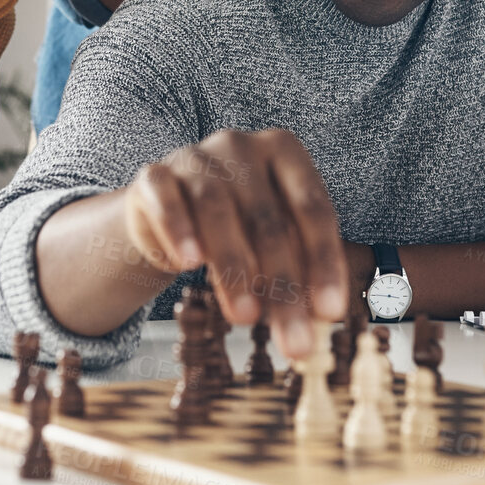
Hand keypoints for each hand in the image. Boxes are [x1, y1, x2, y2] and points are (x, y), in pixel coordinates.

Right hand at [120, 128, 346, 357]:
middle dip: (283, 284)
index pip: (312, 208)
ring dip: (233, 267)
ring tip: (246, 316)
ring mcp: (195, 158)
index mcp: (284, 151)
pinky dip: (178, 230)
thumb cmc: (239, 225)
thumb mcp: (275, 242)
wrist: (168, 212)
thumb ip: (298, 269)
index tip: (330, 313)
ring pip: (217, 208)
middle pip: (267, 218)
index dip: (324, 263)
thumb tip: (322, 321)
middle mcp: (241, 146)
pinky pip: (166, 200)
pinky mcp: (153, 176)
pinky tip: (188, 264)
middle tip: (293, 339)